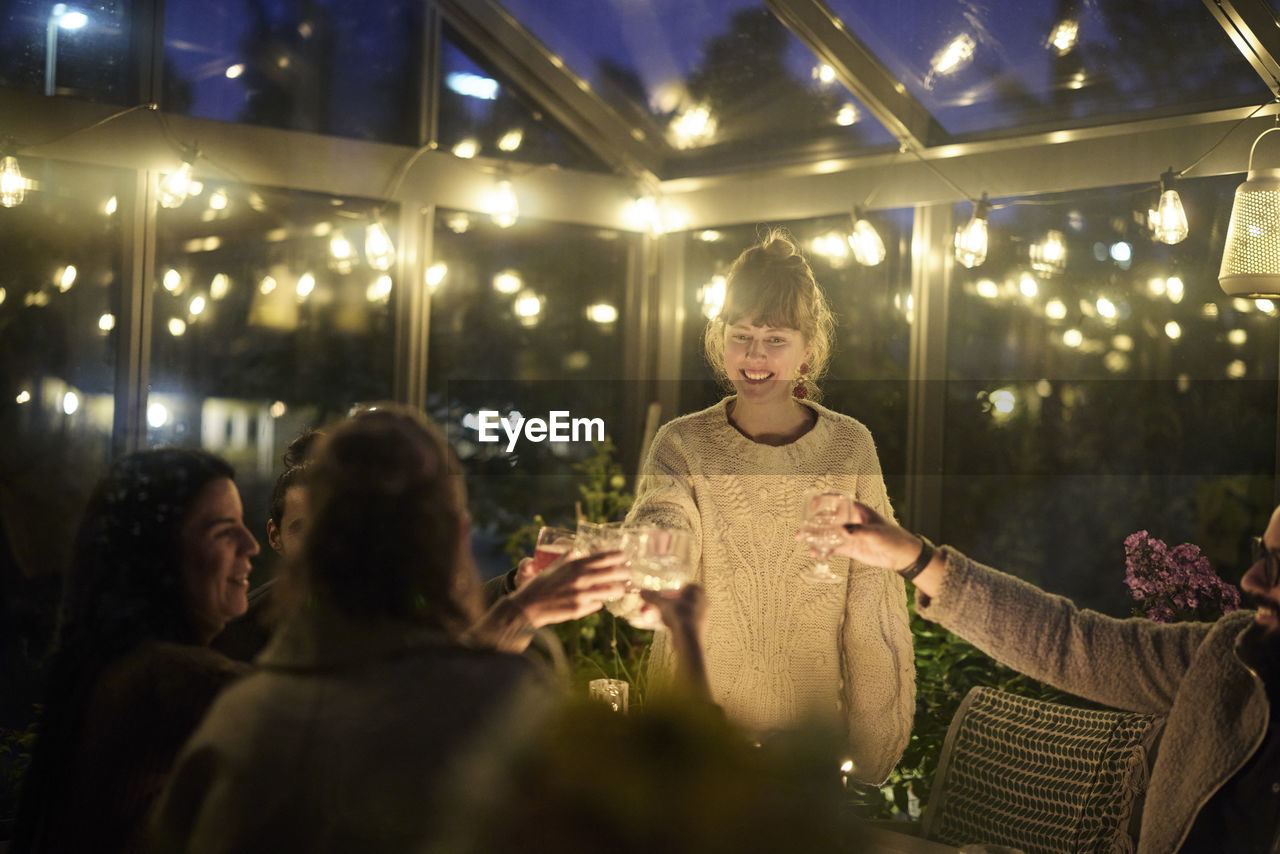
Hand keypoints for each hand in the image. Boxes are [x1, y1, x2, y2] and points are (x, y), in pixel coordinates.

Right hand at [508, 551, 629, 628]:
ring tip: (620, 590)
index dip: (618, 556)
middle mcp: (580, 577)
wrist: (529, 605)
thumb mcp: (555, 565)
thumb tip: (578, 550)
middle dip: (625, 573)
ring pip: (611, 591)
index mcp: (575, 564)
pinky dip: (599, 602)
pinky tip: (599, 601)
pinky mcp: (579, 609)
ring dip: (618, 590)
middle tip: (629, 574)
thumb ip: (568, 557)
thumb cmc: (542, 584)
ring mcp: (581, 594)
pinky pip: (598, 604)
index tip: (624, 556)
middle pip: (613, 573)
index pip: (603, 557)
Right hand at [640, 585, 706, 637]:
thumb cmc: (679, 615)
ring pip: (685, 611)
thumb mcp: (662, 604)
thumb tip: (642, 592)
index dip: (674, 590)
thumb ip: (653, 597)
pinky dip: (677, 623)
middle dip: (671, 603)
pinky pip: (687, 622)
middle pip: (684, 600)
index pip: (686, 586)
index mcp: (698, 591)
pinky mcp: (700, 628)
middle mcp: (703, 602)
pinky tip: (668, 627)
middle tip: (661, 606)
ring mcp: (703, 616)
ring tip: (662, 617)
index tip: (665, 595)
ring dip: (674, 613)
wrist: (688, 638)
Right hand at [796, 501, 920, 570]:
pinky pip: (832, 547)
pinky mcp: (849, 547)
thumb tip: (843, 530)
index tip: (811, 505)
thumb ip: (859, 531)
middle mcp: (850, 520)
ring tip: (804, 542)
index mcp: (857, 510)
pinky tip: (816, 554)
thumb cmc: (893, 538)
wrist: (902, 556)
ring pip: (827, 533)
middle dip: (812, 523)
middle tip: (801, 531)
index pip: (837, 500)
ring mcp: (848, 534)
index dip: (823, 500)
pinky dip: (823, 550)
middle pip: (827, 519)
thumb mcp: (877, 533)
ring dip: (814, 537)